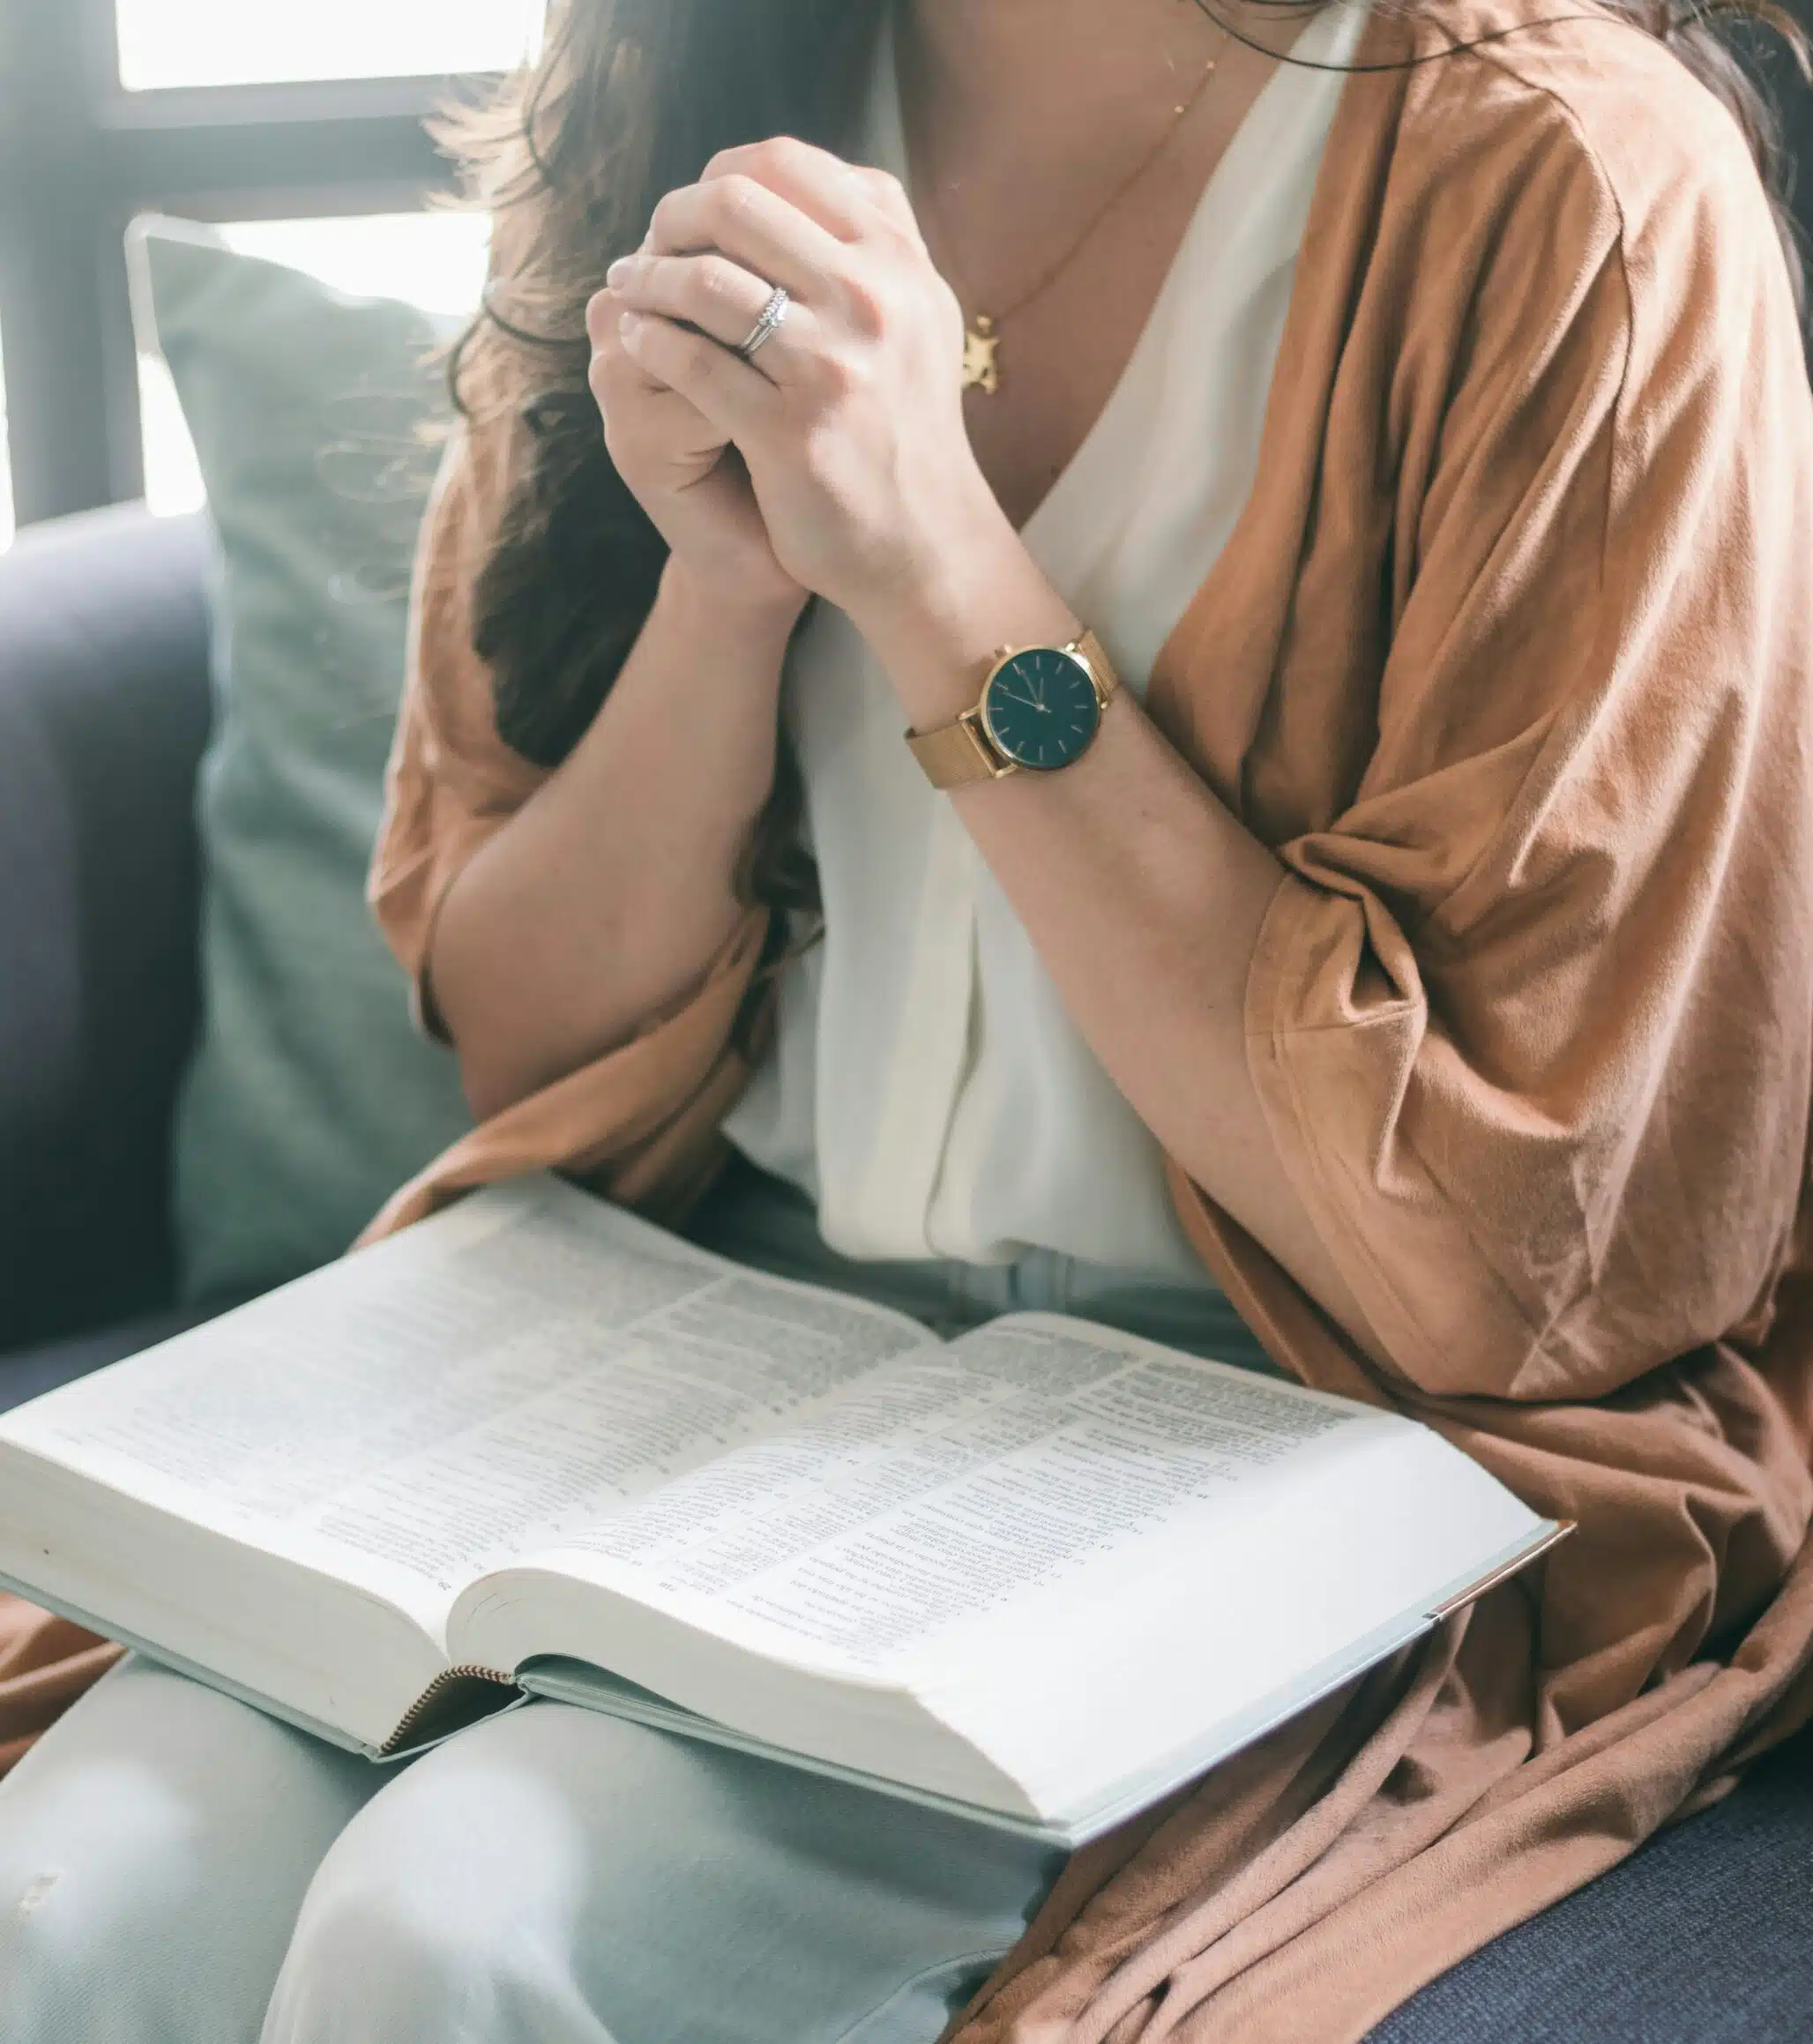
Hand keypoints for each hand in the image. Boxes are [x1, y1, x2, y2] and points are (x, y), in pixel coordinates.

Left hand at [606, 138, 1014, 637]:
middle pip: (737, 207)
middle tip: (646, 246)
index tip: (694, 209)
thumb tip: (801, 173)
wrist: (923, 543)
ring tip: (627, 290)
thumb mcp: (916, 319)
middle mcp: (872, 302)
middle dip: (672, 219)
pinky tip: (636, 342)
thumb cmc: (905, 428)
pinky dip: (650, 343)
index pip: (787, 165)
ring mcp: (830, 368)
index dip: (720, 175)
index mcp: (897, 262)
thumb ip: (874, 243)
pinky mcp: (790, 433)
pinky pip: (693, 364)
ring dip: (647, 279)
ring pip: (706, 283)